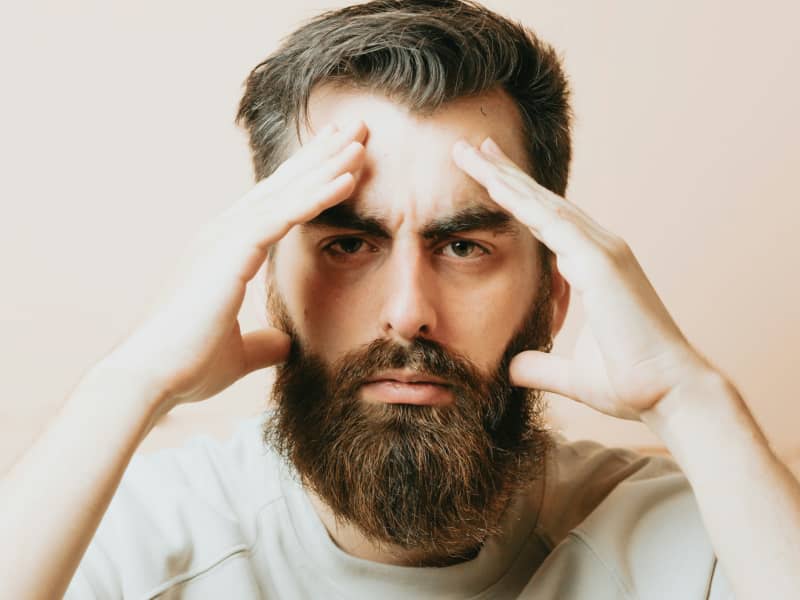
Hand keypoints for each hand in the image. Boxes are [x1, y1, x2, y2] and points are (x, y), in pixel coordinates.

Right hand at [104, 120, 367, 411]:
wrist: (150, 378)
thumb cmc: (185, 366)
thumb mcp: (239, 352)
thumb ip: (263, 343)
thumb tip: (284, 345)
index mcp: (224, 251)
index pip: (274, 204)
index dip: (306, 177)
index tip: (337, 156)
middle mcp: (223, 233)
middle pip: (283, 185)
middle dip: (321, 154)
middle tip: (355, 127)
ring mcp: (225, 237)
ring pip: (288, 191)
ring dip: (327, 163)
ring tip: (362, 137)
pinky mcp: (233, 249)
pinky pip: (285, 214)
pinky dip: (318, 194)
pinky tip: (349, 178)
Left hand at [452, 136, 712, 420]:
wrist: (671, 395)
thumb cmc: (632, 383)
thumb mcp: (571, 373)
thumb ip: (540, 366)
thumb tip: (512, 367)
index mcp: (594, 267)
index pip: (545, 223)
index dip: (515, 198)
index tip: (488, 176)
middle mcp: (599, 249)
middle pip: (542, 202)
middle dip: (506, 174)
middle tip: (472, 147)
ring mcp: (603, 250)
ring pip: (543, 203)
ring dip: (506, 177)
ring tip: (472, 151)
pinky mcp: (602, 262)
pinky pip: (552, 222)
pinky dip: (521, 201)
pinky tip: (493, 182)